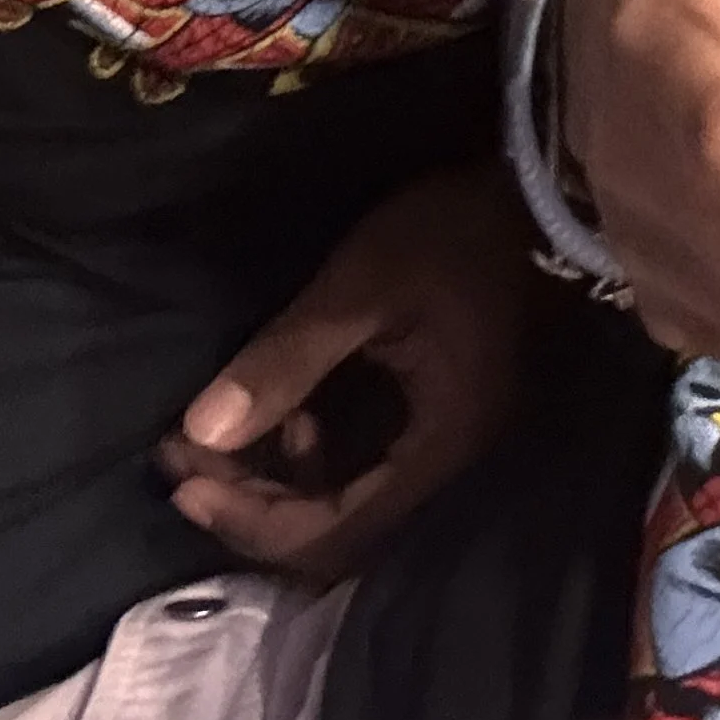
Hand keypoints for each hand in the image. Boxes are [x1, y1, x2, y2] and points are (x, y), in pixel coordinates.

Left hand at [157, 166, 536, 579]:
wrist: (538, 188)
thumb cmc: (451, 234)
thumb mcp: (361, 287)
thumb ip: (284, 362)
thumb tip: (198, 433)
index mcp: (437, 448)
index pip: (333, 531)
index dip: (251, 520)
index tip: (183, 484)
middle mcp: (445, 463)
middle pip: (336, 527)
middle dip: (251, 499)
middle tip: (181, 458)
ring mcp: (444, 437)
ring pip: (346, 497)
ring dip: (275, 477)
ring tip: (214, 435)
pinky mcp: (437, 408)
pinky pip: (363, 463)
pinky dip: (312, 452)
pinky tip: (290, 412)